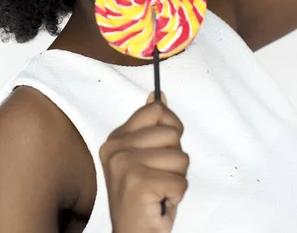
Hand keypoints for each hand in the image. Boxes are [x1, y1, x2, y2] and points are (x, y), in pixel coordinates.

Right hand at [99, 91, 189, 232]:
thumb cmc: (144, 198)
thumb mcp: (145, 156)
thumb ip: (150, 125)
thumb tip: (158, 94)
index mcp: (116, 138)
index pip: (157, 110)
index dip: (171, 128)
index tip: (163, 148)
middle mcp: (115, 149)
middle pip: (172, 133)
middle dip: (175, 158)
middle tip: (158, 177)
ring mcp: (124, 165)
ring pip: (180, 157)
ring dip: (178, 178)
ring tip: (159, 190)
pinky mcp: (137, 184)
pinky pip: (181, 181)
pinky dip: (178, 195)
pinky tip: (160, 202)